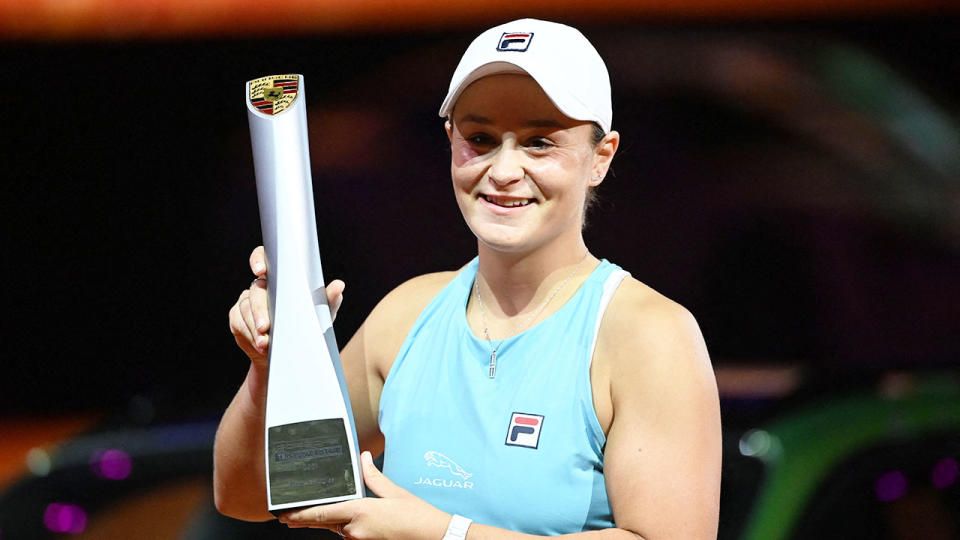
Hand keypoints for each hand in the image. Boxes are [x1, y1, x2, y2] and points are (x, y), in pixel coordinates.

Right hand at [228, 246, 345, 366]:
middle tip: (266, 327)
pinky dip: (250, 335)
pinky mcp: (237, 319)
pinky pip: (239, 323)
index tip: (260, 271)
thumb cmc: (308, 326)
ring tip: (266, 344)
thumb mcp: (321, 315)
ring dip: (255, 328)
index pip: (263, 258)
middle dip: (259, 310)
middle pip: (255, 291)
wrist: (292, 354)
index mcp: (278, 278)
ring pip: (245, 309)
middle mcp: (259, 287)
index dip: (258, 260)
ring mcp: (246, 302)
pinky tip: (259, 345)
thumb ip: (329, 300)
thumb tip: (339, 285)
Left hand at [279, 451, 449, 539]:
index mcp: (360, 512)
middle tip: (286, 516)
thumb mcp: (394, 492)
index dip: (300, 514)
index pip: (321, 513)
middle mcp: (356, 530)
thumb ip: (373, 476)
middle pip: (324, 523)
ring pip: (337, 529)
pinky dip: (343, 528)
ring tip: (309, 515)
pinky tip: (343, 521)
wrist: (435, 537)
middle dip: (305, 520)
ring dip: (326, 522)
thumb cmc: (417, 516)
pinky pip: (349, 535)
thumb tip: (363, 457)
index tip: (284, 512)